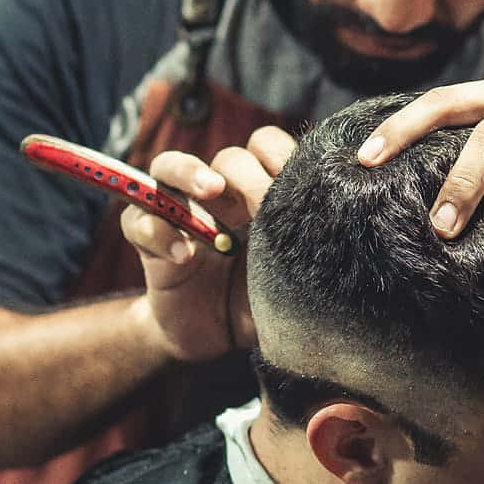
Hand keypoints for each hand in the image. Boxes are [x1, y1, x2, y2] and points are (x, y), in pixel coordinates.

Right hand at [121, 125, 295, 359]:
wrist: (215, 336)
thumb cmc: (260, 301)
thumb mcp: (289, 276)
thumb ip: (305, 250)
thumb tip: (345, 230)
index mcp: (256, 193)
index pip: (265, 146)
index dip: (278, 154)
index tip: (295, 182)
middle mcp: (218, 196)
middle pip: (224, 157)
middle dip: (241, 172)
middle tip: (255, 198)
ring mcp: (180, 214)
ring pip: (165, 167)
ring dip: (187, 171)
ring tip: (209, 191)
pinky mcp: (149, 242)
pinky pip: (138, 222)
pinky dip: (159, 232)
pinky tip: (185, 256)